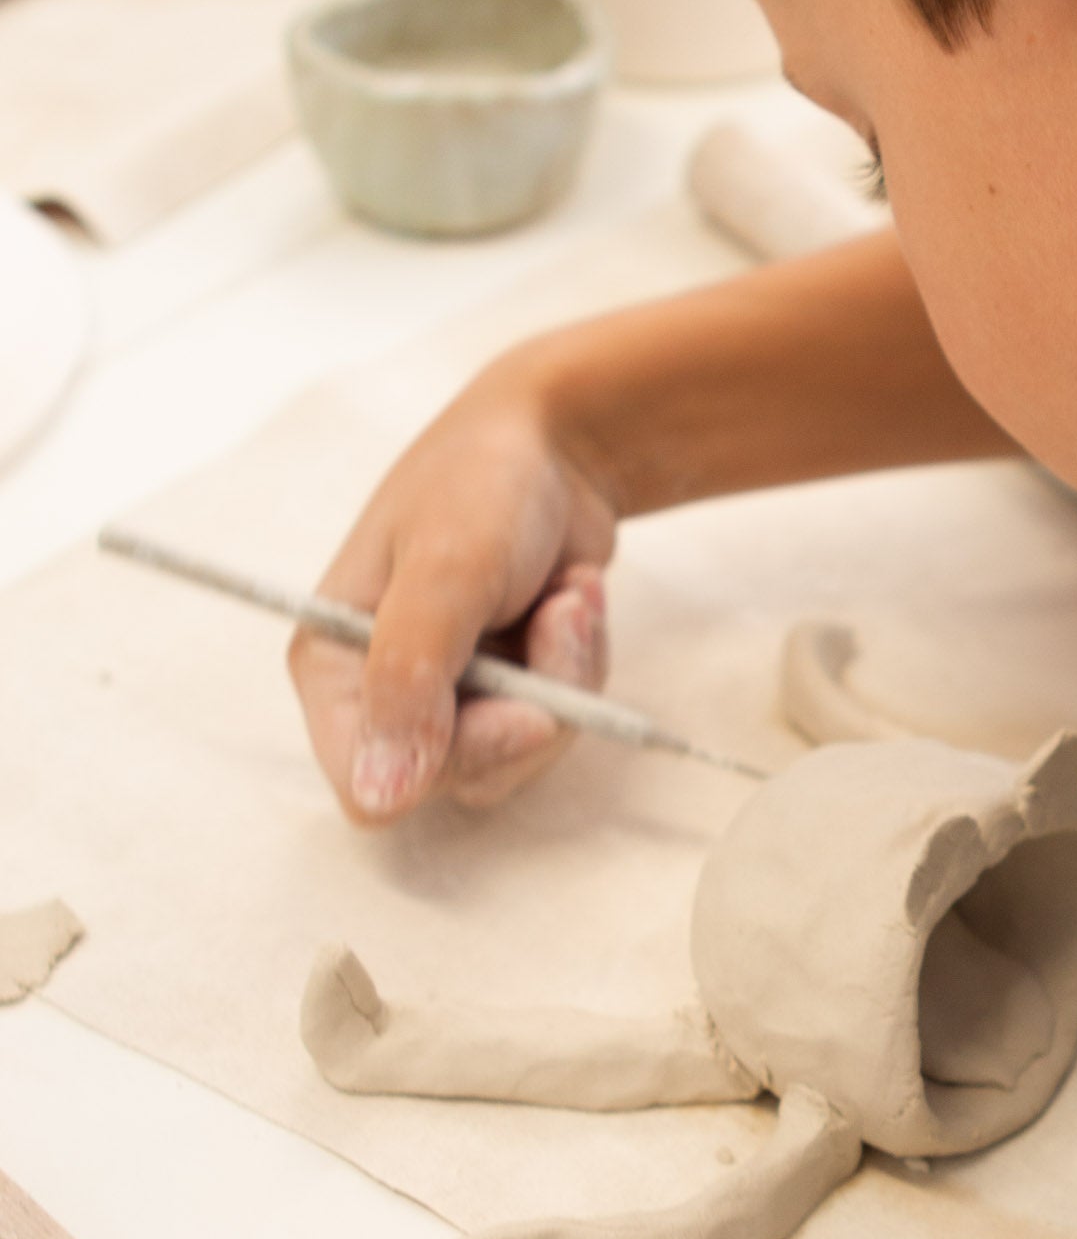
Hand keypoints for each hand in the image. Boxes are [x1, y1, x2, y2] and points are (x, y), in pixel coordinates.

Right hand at [289, 352, 619, 824]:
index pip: (370, 785)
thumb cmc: (484, 484)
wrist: (560, 441)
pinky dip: (582, 662)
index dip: (452, 760)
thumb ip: (409, 680)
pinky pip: (559, 720)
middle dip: (531, 707)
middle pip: (460, 775)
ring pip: (520, 755)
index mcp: (333, 664)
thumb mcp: (446, 571)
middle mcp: (382, 689)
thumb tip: (380, 797)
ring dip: (567, 678)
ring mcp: (450, 690)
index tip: (523, 710)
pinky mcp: (507, 682)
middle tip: (557, 622)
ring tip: (567, 598)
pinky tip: (574, 597)